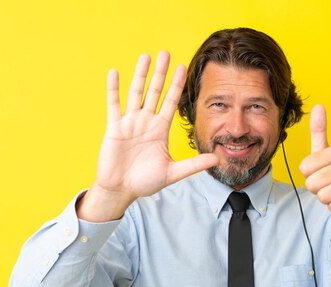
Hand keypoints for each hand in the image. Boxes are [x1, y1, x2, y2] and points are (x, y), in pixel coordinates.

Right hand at [78, 52, 217, 221]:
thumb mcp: (173, 172)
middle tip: (166, 53)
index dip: (176, 85)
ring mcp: (129, 123)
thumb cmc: (145, 182)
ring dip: (140, 75)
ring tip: (146, 56)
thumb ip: (194, 165)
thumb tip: (217, 159)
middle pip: (155, 92)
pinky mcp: (114, 128)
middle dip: (161, 73)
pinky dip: (113, 89)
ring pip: (136, 93)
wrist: (121, 190)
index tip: (183, 67)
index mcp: (160, 130)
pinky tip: (115, 72)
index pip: (171, 102)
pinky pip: (113, 105)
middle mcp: (146, 122)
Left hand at [299, 105, 330, 244]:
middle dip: (317, 189)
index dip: (309, 175)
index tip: (322, 173)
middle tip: (330, 185)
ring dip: (327, 199)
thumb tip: (319, 105)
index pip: (305, 168)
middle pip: (312, 183)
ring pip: (323, 196)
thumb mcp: (324, 154)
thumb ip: (319, 131)